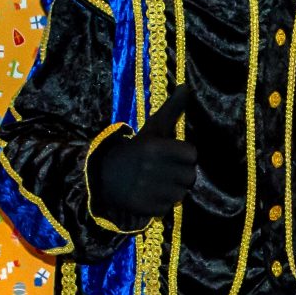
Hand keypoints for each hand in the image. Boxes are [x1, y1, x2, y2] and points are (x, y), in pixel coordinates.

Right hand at [91, 88, 196, 220]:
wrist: (104, 174)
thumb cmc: (137, 149)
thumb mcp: (153, 128)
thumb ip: (173, 109)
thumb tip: (186, 86)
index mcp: (154, 148)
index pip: (192, 155)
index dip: (184, 155)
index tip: (171, 155)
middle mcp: (150, 169)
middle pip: (190, 176)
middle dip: (180, 174)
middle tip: (164, 170)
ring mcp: (146, 190)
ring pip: (181, 194)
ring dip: (172, 190)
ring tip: (155, 182)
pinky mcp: (143, 208)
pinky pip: (168, 208)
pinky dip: (161, 204)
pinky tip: (148, 194)